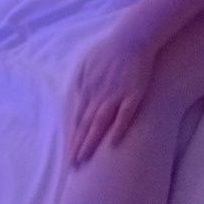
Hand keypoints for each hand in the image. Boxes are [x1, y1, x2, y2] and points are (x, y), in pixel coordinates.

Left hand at [68, 25, 157, 166]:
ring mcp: (116, 95)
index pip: (78, 118)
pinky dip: (118, 129)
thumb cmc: (111, 49)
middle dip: (78, 146)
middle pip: (85, 125)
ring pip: (100, 123)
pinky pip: (125, 115)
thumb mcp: (88, 63)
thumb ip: (82, 81)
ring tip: (85, 160)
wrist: (132, 37)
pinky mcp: (133, 94)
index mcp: (88, 88)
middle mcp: (98, 94)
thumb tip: (77, 94)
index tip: (69, 153)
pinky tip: (113, 144)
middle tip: (73, 165)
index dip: (73, 137)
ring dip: (91, 142)